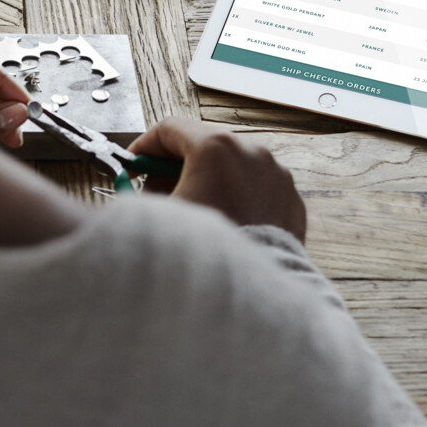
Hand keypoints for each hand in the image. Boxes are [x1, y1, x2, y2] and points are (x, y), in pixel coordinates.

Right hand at [128, 117, 306, 242]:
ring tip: (192, 209)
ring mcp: (276, 174)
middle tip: (158, 190)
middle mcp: (251, 153)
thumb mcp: (156, 216)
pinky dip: (236, 194)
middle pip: (201, 143)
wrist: (250, 297)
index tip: (136, 164)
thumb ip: (138, 192)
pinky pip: (255, 185)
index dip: (145, 146)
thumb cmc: (204, 256)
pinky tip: (222, 219)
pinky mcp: (290, 198)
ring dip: (207, 177)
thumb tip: (137, 187)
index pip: (170, 128)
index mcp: (215, 149)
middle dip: (175, 164)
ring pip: (231, 163)